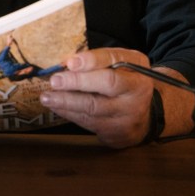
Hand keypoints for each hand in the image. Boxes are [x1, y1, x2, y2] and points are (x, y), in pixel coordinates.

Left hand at [39, 48, 153, 147]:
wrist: (147, 115)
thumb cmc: (127, 81)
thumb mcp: (123, 63)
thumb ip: (100, 60)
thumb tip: (68, 62)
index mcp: (138, 76)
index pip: (114, 67)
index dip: (91, 62)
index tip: (70, 63)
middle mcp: (135, 98)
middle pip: (103, 90)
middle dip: (76, 83)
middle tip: (54, 81)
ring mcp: (127, 119)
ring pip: (92, 110)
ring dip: (65, 102)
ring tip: (47, 97)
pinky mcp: (117, 135)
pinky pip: (88, 123)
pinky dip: (70, 114)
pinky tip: (57, 107)